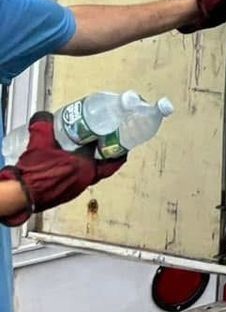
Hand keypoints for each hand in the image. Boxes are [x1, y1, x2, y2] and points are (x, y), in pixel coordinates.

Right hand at [1, 114, 123, 226]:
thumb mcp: (40, 142)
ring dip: (91, 162)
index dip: (118, 150)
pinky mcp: (66, 193)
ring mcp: (76, 188)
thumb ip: (43, 125)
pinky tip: (68, 161)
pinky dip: (79, 170)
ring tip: (85, 148)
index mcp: (87, 168)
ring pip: (92, 173)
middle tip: (103, 141)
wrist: (21, 194)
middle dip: (105, 154)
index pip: (112, 161)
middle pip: (104, 166)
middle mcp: (86, 180)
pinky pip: (79, 179)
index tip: (119, 139)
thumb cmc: (35, 171)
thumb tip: (44, 116)